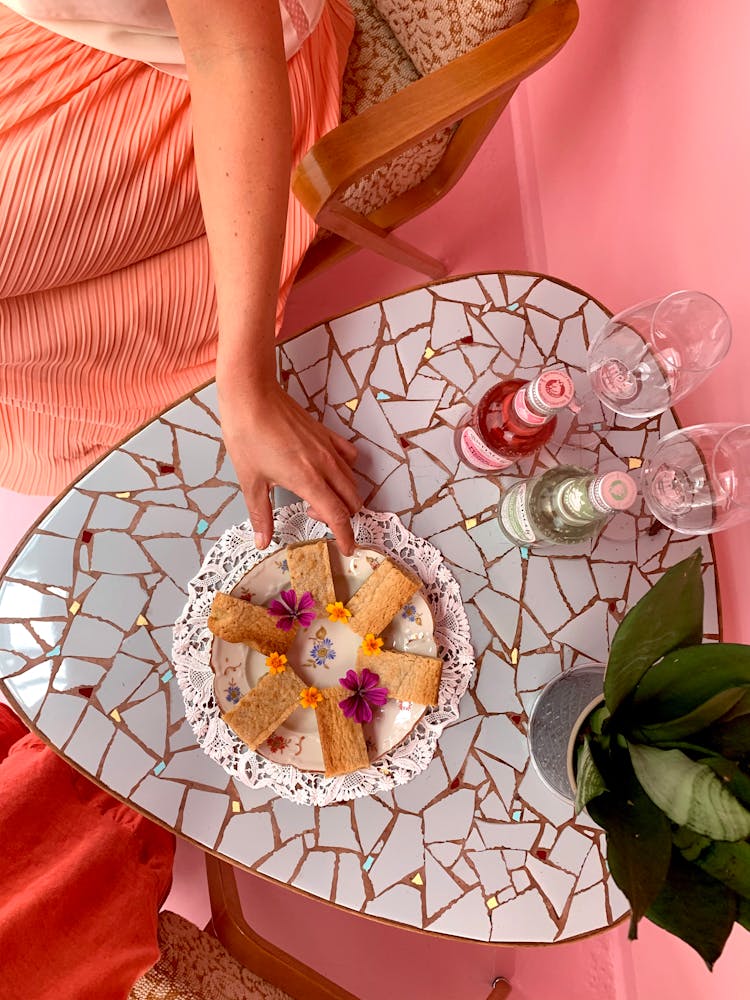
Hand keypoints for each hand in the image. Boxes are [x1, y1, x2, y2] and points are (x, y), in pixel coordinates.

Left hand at [219, 377, 360, 554]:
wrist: (252, 395)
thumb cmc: (247, 435)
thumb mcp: (250, 481)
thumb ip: (261, 514)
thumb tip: (263, 541)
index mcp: (307, 480)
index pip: (337, 515)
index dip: (345, 536)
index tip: (347, 549)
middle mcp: (324, 466)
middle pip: (352, 501)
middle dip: (342, 517)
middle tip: (314, 516)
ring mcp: (328, 448)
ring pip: (352, 481)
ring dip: (343, 496)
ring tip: (316, 495)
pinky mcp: (326, 434)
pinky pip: (349, 456)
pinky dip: (347, 470)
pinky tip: (328, 471)